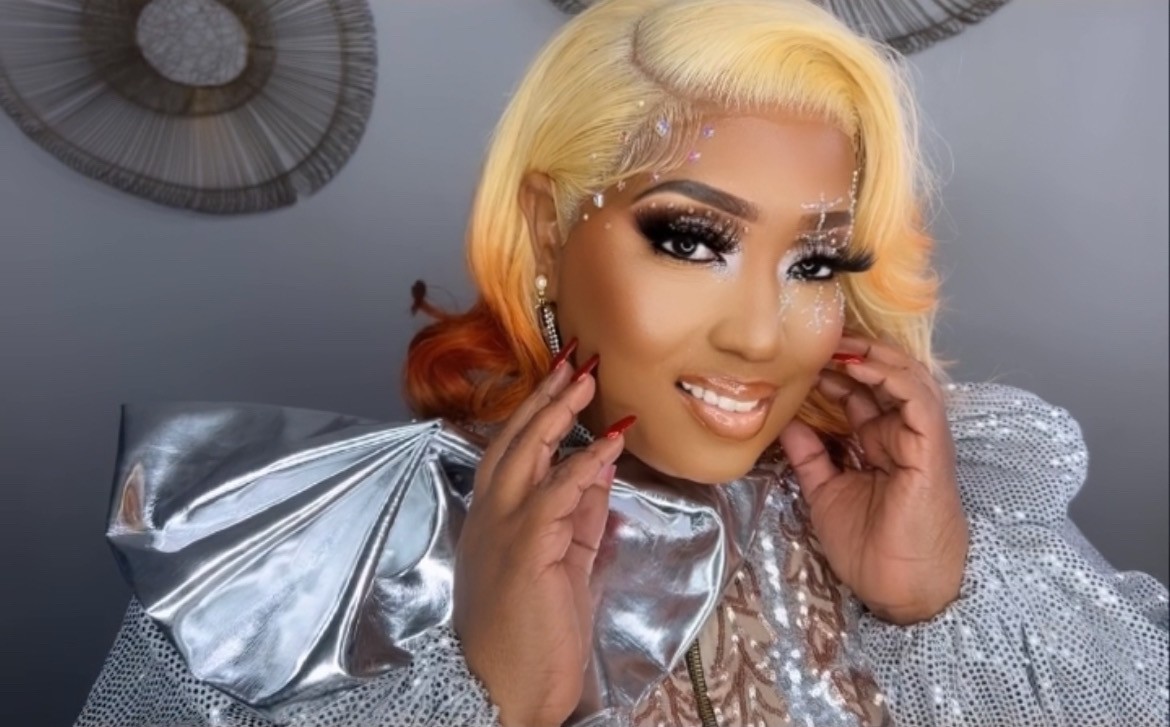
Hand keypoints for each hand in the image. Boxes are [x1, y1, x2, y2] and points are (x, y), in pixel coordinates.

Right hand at [454, 343, 632, 726]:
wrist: (504, 691)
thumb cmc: (528, 637)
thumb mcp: (563, 563)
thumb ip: (578, 514)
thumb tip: (599, 467)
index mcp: (494, 521)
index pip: (512, 454)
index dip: (538, 414)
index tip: (563, 384)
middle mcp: (489, 516)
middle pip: (512, 440)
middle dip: (544, 397)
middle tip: (573, 361)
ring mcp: (503, 528)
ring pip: (526, 453)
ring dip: (559, 412)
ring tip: (587, 379)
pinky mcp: (527, 544)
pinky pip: (559, 491)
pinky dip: (585, 461)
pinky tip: (609, 438)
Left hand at [778, 335, 968, 624]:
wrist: (900, 589)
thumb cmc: (870, 549)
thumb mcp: (825, 491)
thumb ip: (809, 455)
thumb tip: (784, 420)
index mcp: (879, 443)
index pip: (859, 392)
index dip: (833, 370)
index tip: (801, 354)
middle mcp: (901, 434)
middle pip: (882, 378)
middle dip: (851, 354)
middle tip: (817, 336)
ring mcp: (919, 438)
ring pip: (905, 379)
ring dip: (872, 357)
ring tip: (838, 343)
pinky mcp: (931, 448)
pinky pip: (918, 400)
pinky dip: (892, 377)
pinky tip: (861, 366)